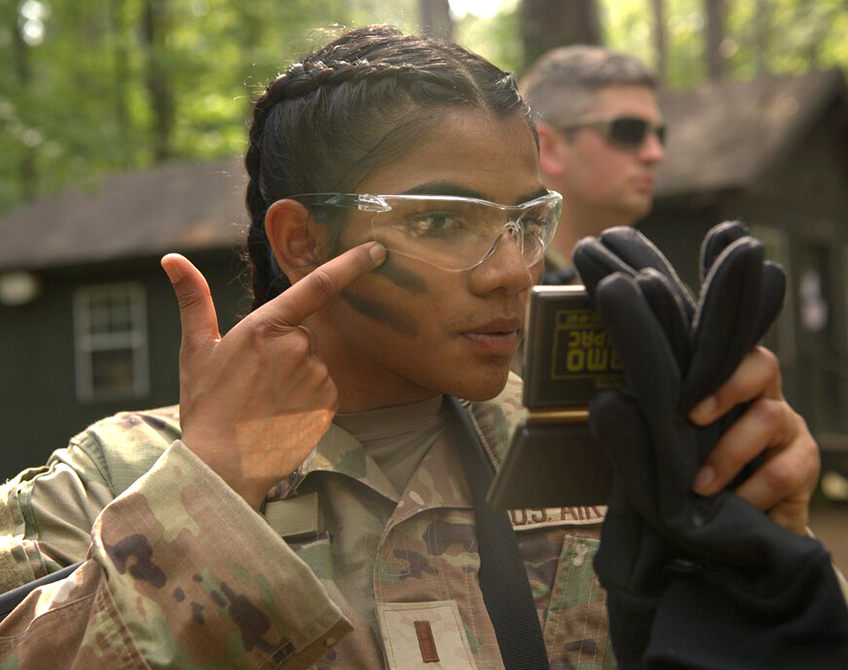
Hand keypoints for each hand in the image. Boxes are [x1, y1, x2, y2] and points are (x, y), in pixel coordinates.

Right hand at [160, 242, 386, 508]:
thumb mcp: (195, 350)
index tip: (377, 250)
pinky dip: (308, 398)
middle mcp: (297, 347)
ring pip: (314, 363)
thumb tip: (172, 258)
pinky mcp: (329, 402)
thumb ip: (193, 300)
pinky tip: (282, 414)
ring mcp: (316, 376)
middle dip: (285, 351)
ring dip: (296, 376)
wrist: (223, 466)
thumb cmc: (206, 407)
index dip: (351, 263)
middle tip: (256, 383)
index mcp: (265, 326)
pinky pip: (324, 388)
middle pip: (304, 335)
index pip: (317, 285)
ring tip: (266, 403)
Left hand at [689, 346, 818, 535]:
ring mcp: (793, 434)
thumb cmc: (705, 477)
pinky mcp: (804, 472)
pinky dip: (749, 494)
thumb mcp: (690, 447)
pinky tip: (729, 508)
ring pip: (770, 420)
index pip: (739, 353)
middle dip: (725, 392)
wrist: (741, 528)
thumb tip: (616, 408)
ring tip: (699, 486)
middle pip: (762, 369)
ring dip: (728, 455)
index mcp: (740, 391)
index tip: (688, 403)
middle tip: (693, 421)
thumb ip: (670, 426)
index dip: (719, 368)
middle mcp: (771, 402)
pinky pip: (780, 474)